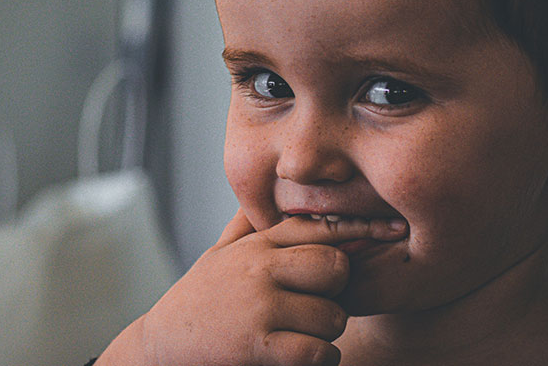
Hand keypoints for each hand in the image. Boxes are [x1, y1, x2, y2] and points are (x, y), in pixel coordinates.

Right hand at [135, 208, 406, 365]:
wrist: (156, 348)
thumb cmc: (198, 301)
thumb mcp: (219, 254)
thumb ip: (249, 225)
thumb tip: (279, 198)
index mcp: (256, 244)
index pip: (319, 226)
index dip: (360, 227)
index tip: (391, 228)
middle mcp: (260, 266)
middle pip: (336, 267)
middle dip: (335, 290)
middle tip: (315, 304)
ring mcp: (260, 304)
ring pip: (333, 315)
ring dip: (323, 333)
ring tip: (295, 335)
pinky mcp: (258, 345)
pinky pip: (320, 351)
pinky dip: (318, 359)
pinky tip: (296, 357)